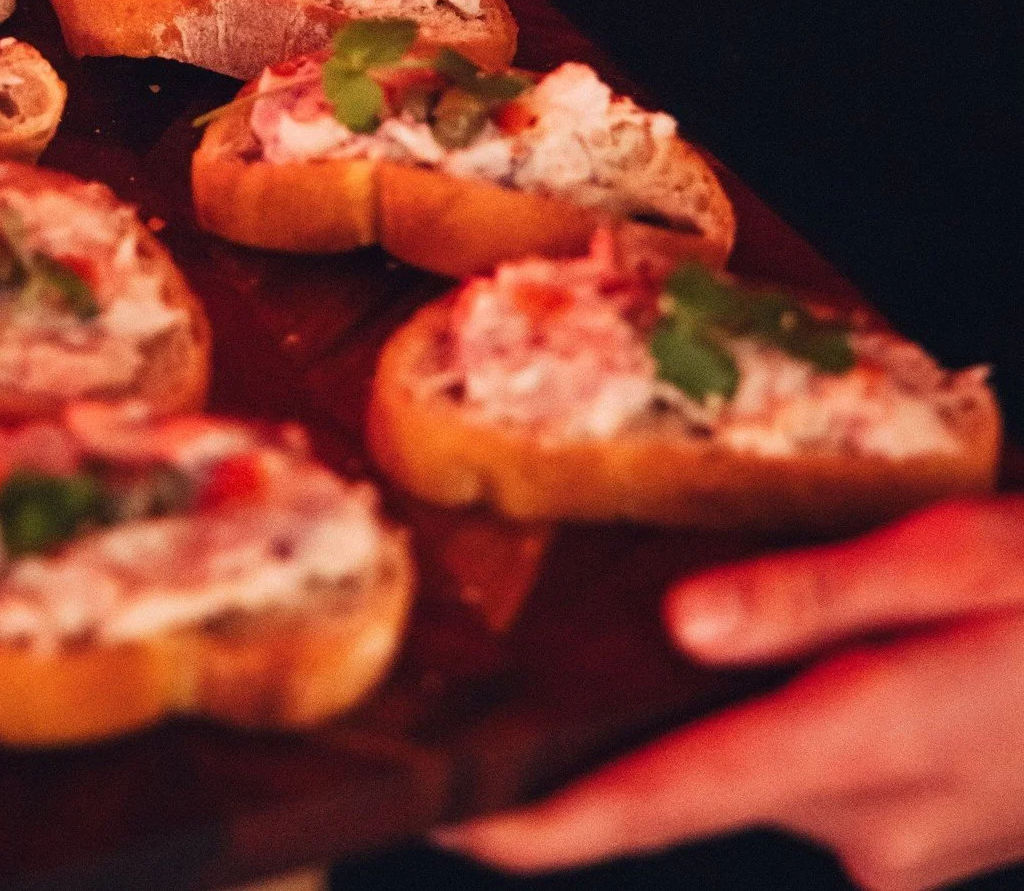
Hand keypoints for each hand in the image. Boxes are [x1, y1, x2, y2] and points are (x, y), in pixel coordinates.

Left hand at [437, 498, 1023, 890]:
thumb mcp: (952, 556)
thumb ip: (814, 595)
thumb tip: (682, 625)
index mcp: (864, 739)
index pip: (664, 799)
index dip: (546, 823)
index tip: (451, 817)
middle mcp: (871, 822)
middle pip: (693, 793)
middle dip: (602, 760)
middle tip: (516, 694)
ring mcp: (905, 849)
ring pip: (755, 786)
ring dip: (696, 741)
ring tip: (638, 657)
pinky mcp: (930, 843)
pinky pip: (813, 790)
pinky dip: (767, 744)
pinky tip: (775, 670)